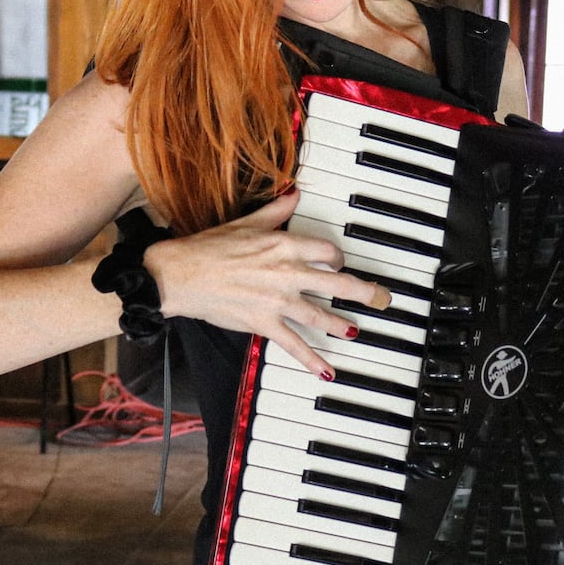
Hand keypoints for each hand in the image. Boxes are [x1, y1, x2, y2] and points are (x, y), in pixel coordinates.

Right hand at [144, 189, 389, 379]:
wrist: (182, 274)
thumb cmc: (208, 248)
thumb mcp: (245, 222)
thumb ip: (275, 212)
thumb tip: (293, 193)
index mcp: (285, 245)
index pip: (327, 251)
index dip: (338, 258)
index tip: (339, 263)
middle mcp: (288, 273)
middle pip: (339, 283)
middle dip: (365, 292)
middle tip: (382, 299)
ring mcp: (278, 301)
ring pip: (321, 315)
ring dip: (341, 325)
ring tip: (354, 331)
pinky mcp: (264, 323)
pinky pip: (294, 344)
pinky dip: (312, 360)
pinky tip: (327, 371)